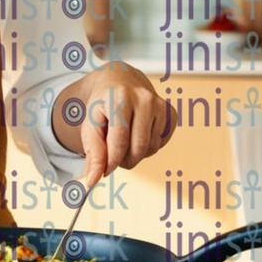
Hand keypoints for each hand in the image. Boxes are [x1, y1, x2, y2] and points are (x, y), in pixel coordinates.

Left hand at [52, 64, 174, 185]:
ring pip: (151, 148)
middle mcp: (143, 98)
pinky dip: (149, 147)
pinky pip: (161, 144)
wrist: (119, 82)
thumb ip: (93, 154)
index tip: (106, 169)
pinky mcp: (170, 112)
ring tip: (125, 142)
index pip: (119, 142)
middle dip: (125, 160)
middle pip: (138, 148)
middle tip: (115, 155)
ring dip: (136, 154)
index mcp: (119, 98)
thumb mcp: (90, 125)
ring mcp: (159, 104)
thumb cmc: (103, 105)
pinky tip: (139, 135)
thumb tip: (92, 180)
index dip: (112, 162)